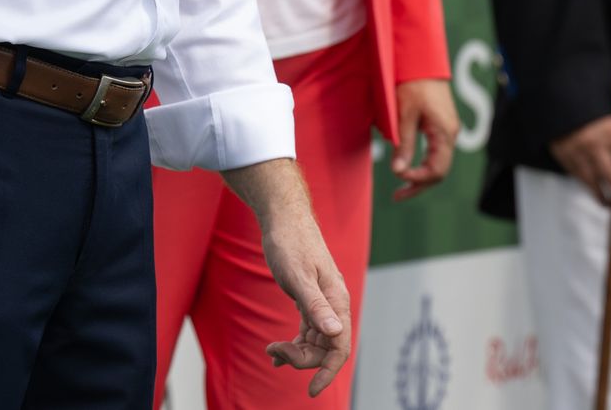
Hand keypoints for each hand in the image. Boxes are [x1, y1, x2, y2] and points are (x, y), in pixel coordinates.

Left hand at [261, 212, 352, 396]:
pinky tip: (277, 349)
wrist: (284, 219)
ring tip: (271, 351)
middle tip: (274, 350)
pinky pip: (308, 332)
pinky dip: (294, 343)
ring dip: (296, 353)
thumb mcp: (299, 277)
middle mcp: (334, 304)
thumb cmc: (291, 244)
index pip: (340, 346)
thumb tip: (335, 333)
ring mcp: (323, 303)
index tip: (311, 391)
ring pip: (316, 342)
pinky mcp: (310, 300)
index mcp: (337, 300)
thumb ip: (317, 307)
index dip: (328, 371)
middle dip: (302, 359)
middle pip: (326, 348)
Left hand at [390, 79, 459, 201]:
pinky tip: (409, 167)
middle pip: (439, 171)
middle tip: (397, 196)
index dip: (417, 179)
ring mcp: (447, 131)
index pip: (436, 170)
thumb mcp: (404, 114)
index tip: (397, 177)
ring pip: (438, 163)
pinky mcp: (441, 127)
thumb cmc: (413, 84)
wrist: (421, 62)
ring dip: (420, 177)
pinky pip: (436, 153)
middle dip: (418, 185)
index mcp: (444, 133)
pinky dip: (423, 164)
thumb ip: (403, 143)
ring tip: (401, 187)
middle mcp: (450, 135)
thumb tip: (398, 172)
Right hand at [550, 115, 610, 207]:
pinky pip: (579, 178)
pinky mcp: (565, 158)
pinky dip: (588, 188)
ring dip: (602, 196)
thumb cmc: (592, 116)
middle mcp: (596, 144)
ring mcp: (579, 153)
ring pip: (593, 181)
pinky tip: (595, 194)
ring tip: (609, 205)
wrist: (563, 106)